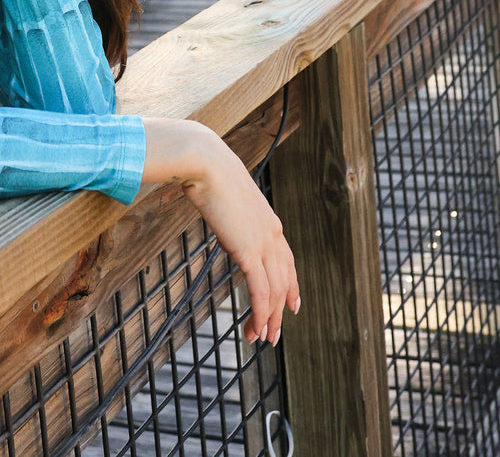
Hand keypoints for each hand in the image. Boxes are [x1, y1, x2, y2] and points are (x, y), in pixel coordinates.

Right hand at [142, 119, 299, 345]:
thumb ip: (230, 211)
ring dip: (269, 319)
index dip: (291, 285)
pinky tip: (256, 327)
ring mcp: (263, 242)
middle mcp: (273, 234)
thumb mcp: (226, 196)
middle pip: (284, 281)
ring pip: (275, 291)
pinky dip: (260, 312)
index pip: (287, 260)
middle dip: (280, 311)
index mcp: (269, 221)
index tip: (293, 305)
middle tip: (273, 334)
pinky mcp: (249, 251)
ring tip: (260, 338)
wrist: (206, 162)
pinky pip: (260, 291)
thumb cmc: (209, 172)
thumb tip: (217, 208)